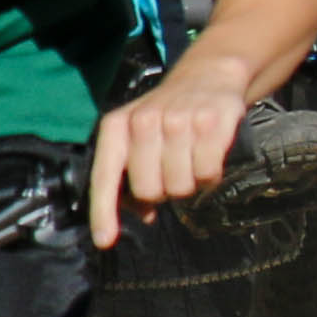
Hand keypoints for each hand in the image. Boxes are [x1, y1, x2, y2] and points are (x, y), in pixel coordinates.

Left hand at [83, 59, 254, 249]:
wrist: (207, 75)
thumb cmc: (167, 115)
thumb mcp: (138, 135)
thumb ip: (131, 173)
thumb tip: (144, 215)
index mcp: (116, 126)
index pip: (105, 176)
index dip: (104, 213)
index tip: (106, 241)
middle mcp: (144, 122)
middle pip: (150, 190)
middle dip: (164, 191)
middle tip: (172, 173)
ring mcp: (179, 121)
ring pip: (181, 186)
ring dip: (191, 183)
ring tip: (192, 162)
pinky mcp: (212, 122)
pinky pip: (208, 173)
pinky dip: (211, 174)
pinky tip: (209, 157)